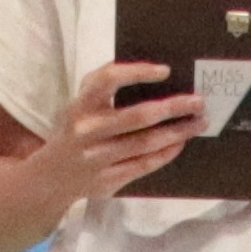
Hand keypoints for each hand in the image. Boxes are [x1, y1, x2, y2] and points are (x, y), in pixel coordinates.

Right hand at [51, 57, 204, 204]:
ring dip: (178, 132)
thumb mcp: (78, 102)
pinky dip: (167, 152)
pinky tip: (180, 142)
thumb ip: (102, 84)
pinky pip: (145, 164)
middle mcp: (88, 131)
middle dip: (174, 107)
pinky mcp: (108, 181)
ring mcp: (98, 159)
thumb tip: (149, 70)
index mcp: (80, 105)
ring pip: (146, 144)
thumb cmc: (75, 130)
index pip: (109, 80)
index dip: (138, 72)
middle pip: (138, 117)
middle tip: (199, 101)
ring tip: (198, 122)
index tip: (165, 71)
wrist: (51, 177)